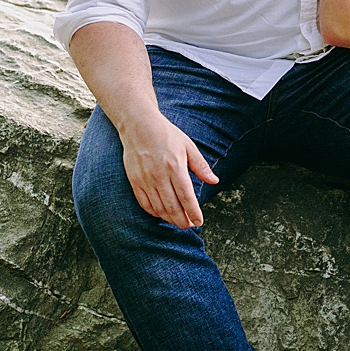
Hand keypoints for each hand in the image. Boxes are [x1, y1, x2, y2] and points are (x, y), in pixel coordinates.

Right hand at [121, 114, 219, 228]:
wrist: (138, 125)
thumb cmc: (166, 134)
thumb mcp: (188, 146)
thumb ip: (201, 165)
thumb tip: (214, 181)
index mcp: (175, 167)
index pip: (186, 197)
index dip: (193, 212)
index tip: (199, 221)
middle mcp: (159, 176)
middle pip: (172, 207)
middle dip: (182, 221)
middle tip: (189, 225)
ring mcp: (145, 180)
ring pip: (158, 208)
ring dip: (169, 219)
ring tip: (178, 222)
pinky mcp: (135, 181)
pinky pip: (144, 203)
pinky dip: (154, 212)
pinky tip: (162, 214)